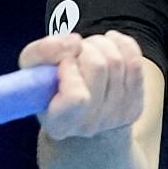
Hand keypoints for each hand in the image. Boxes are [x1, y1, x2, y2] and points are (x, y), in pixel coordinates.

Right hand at [18, 30, 145, 139]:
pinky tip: (110, 43)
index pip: (77, 97)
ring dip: (101, 44)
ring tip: (89, 49)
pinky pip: (135, 62)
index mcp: (58, 123)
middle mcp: (88, 126)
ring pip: (116, 61)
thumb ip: (42, 52)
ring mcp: (115, 118)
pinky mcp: (134, 107)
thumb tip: (74, 42)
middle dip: (86, 47)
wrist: (77, 110)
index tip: (64, 63)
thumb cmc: (49, 87)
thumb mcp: (32, 69)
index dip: (70, 69)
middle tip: (76, 50)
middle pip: (99, 67)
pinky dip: (122, 44)